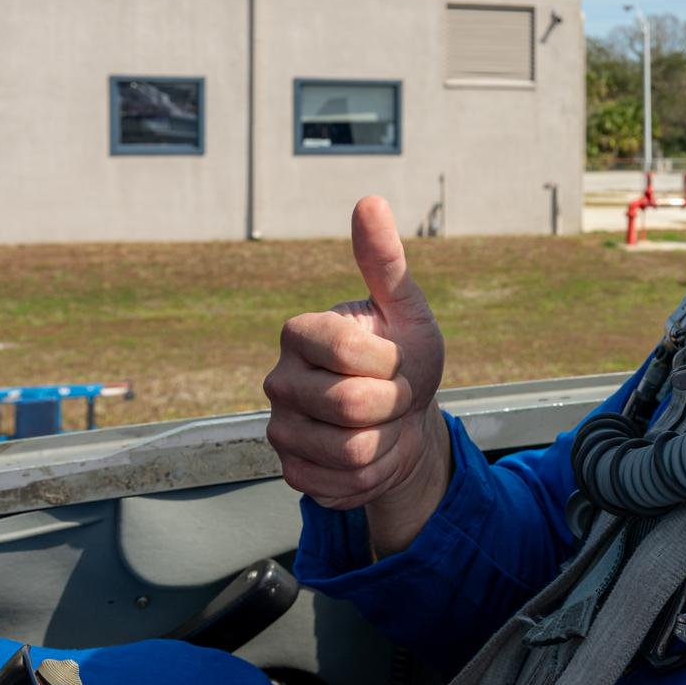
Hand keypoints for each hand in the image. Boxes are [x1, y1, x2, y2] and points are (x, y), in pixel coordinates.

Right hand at [265, 196, 451, 553]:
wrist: (404, 420)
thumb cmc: (404, 357)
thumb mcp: (406, 310)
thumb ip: (386, 261)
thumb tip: (370, 201)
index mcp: (300, 331)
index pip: (353, 353)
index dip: (394, 362)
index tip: (396, 358)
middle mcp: (279, 379)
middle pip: (355, 406)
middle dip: (396, 404)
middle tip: (394, 393)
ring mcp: (280, 428)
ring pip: (352, 450)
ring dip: (389, 440)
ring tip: (383, 422)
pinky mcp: (291, 471)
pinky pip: (345, 483)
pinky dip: (375, 473)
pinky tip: (370, 452)